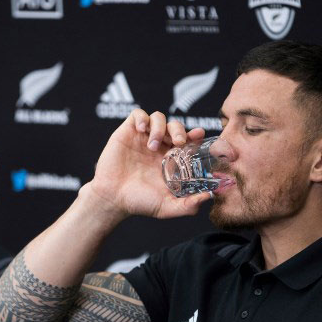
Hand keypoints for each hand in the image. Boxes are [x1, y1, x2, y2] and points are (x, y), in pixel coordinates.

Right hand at [85, 109, 212, 220]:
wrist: (112, 199)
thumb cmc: (139, 203)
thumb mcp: (167, 207)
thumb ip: (188, 205)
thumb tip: (209, 197)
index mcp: (170, 159)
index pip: (187, 140)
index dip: (195, 135)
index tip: (199, 136)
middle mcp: (158, 146)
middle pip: (175, 126)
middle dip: (179, 129)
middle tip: (177, 142)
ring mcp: (142, 138)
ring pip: (158, 117)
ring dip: (159, 127)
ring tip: (152, 145)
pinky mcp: (127, 132)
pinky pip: (137, 114)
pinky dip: (142, 118)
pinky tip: (142, 131)